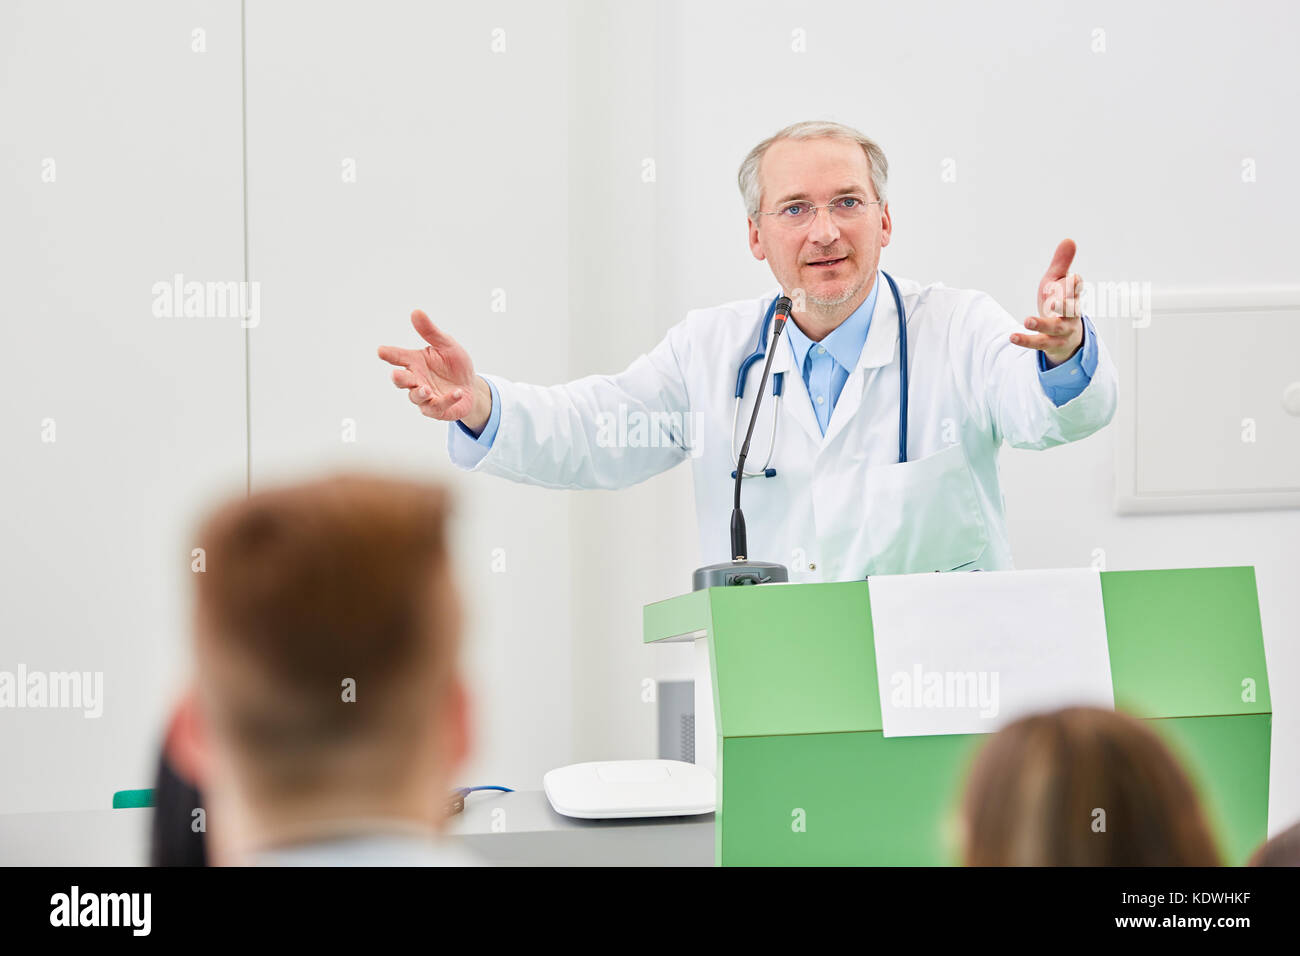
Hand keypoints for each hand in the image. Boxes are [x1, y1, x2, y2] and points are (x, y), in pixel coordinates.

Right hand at [378, 310, 490, 431]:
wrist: (471, 387)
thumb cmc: (455, 365)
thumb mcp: (447, 345)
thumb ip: (430, 332)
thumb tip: (416, 312)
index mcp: (415, 362)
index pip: (399, 357)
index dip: (389, 354)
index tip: (381, 351)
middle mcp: (417, 379)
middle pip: (402, 380)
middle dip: (399, 378)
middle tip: (397, 374)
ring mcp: (425, 397)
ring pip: (416, 397)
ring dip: (421, 393)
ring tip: (427, 389)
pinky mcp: (437, 409)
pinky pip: (438, 406)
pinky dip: (448, 400)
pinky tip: (457, 393)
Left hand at [1012, 238, 1083, 366]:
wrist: (1065, 336)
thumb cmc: (1059, 304)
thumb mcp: (1057, 283)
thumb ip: (1061, 264)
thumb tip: (1069, 239)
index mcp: (1073, 296)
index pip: (1076, 289)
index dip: (1074, 284)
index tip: (1073, 278)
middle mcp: (1071, 314)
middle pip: (1071, 310)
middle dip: (1063, 306)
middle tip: (1052, 303)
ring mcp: (1063, 331)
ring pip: (1055, 329)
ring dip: (1041, 325)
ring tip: (1027, 320)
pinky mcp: (1051, 344)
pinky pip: (1039, 344)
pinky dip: (1026, 340)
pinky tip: (1012, 336)